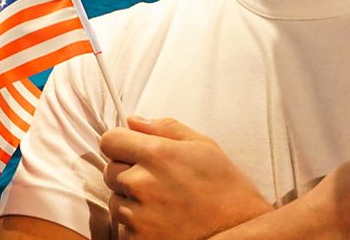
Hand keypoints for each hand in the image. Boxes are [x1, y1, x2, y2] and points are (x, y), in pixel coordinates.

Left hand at [99, 115, 271, 239]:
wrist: (239, 229)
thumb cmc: (224, 187)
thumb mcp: (202, 145)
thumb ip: (164, 128)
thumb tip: (133, 121)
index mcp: (156, 153)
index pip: (109, 140)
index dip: (120, 143)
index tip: (130, 150)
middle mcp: (141, 182)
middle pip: (110, 170)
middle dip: (127, 172)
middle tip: (156, 180)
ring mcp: (138, 214)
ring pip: (115, 200)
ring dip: (131, 200)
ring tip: (162, 202)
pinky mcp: (139, 238)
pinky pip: (123, 226)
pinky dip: (137, 224)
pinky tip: (162, 220)